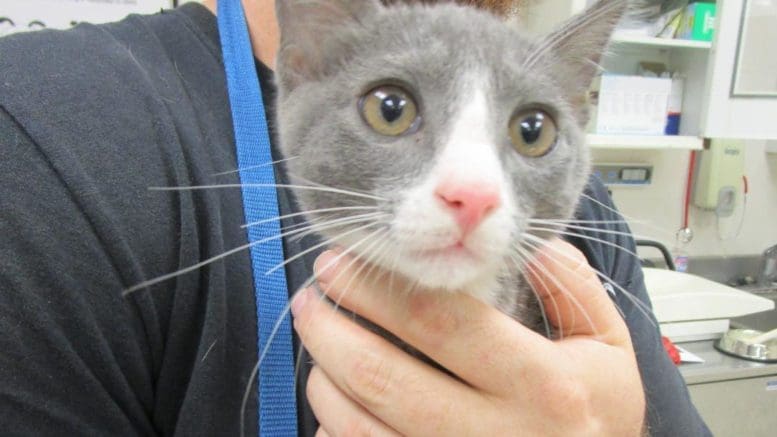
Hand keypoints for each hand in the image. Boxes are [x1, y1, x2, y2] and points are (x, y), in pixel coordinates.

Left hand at [291, 239, 644, 435]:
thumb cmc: (599, 416)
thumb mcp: (610, 347)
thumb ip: (573, 287)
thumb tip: (527, 244)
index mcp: (544, 385)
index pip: (441, 324)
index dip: (378, 290)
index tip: (340, 264)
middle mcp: (498, 435)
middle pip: (385, 376)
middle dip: (332, 329)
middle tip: (311, 298)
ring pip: (363, 425)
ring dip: (324, 377)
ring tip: (319, 340)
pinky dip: (337, 426)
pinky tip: (334, 398)